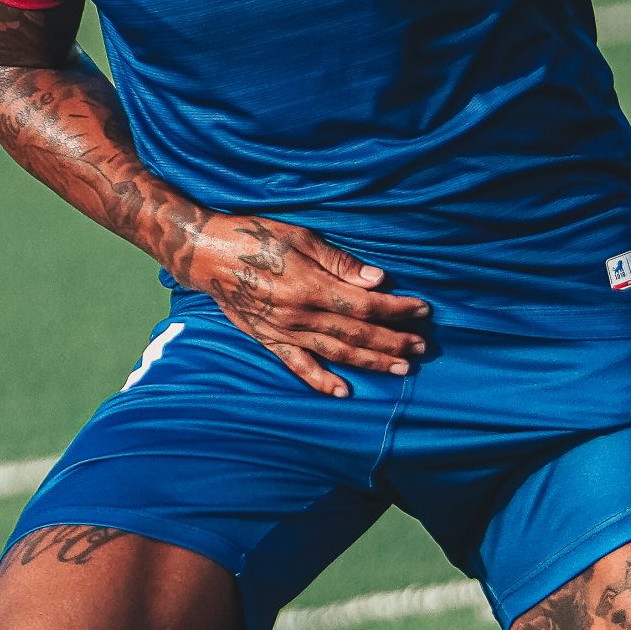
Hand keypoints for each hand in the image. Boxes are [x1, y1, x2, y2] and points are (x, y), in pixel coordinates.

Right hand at [184, 215, 430, 397]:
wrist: (206, 255)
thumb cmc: (254, 237)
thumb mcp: (300, 237)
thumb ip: (339, 263)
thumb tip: (377, 280)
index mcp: (311, 287)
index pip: (366, 304)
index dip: (398, 309)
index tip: (423, 310)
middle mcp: (301, 316)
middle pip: (359, 333)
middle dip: (395, 340)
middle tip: (423, 346)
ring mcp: (285, 332)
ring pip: (338, 353)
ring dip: (372, 362)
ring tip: (402, 367)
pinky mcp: (269, 341)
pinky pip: (299, 367)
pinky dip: (322, 382)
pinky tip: (344, 392)